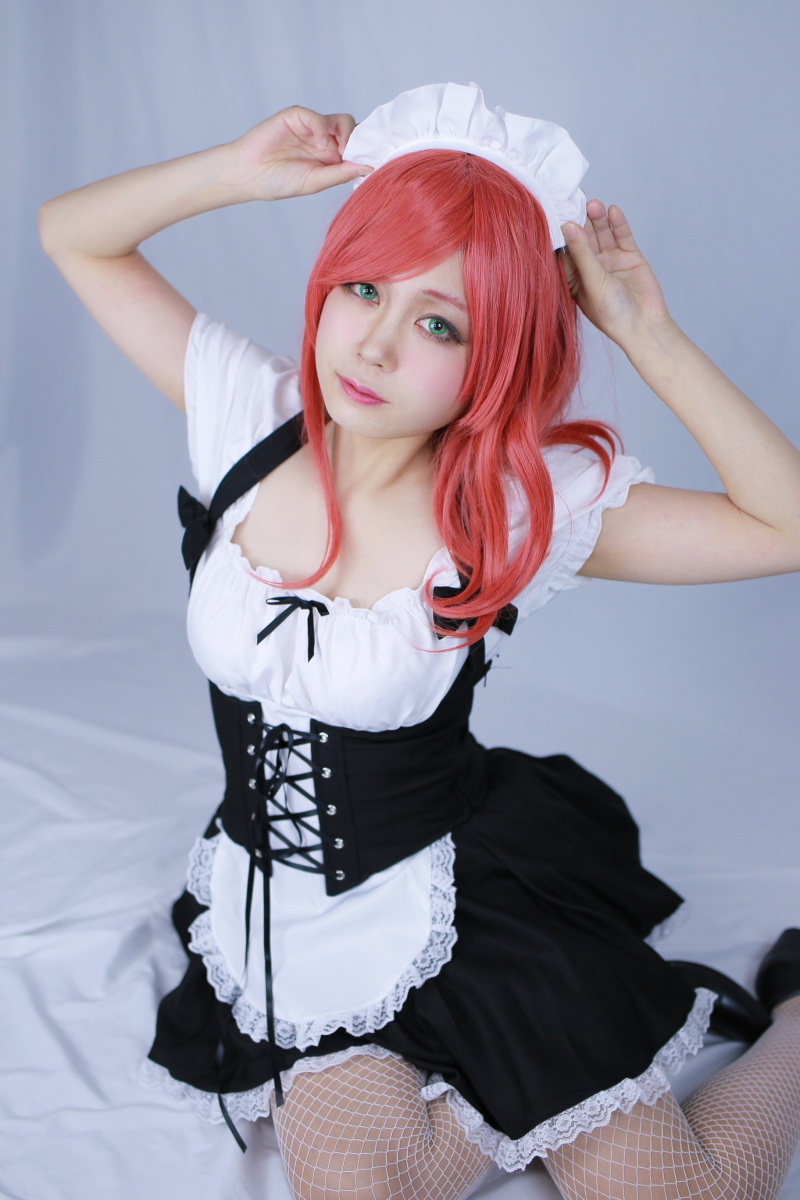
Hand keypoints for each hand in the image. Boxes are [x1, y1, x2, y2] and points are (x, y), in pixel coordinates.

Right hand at [230, 106, 370, 201]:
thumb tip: (369, 169)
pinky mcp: (296, 117)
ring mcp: (311, 127)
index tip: (373, 161)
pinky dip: (321, 128)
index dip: (366, 152)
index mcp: (331, 158)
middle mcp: (325, 141)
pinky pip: (316, 116)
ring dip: (345, 135)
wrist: (250, 174)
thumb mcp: (316, 181)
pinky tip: (318, 145)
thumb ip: (340, 173)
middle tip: (351, 156)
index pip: (357, 148)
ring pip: (341, 121)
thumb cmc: (280, 182)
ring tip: (337, 151)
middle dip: (358, 142)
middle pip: (354, 132)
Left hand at [561, 200, 669, 347]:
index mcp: (574, 278)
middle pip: (584, 238)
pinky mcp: (630, 256)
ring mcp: (611, 261)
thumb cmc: (612, 312)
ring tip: (593, 204)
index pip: (566, 250)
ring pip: (602, 234)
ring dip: (598, 219)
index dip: (562, 232)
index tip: (556, 210)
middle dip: (580, 220)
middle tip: (575, 199)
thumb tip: (568, 225)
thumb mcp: (592, 280)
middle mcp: (591, 268)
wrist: (644, 324)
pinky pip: (622, 236)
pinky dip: (618, 223)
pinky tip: (612, 210)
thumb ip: (582, 252)